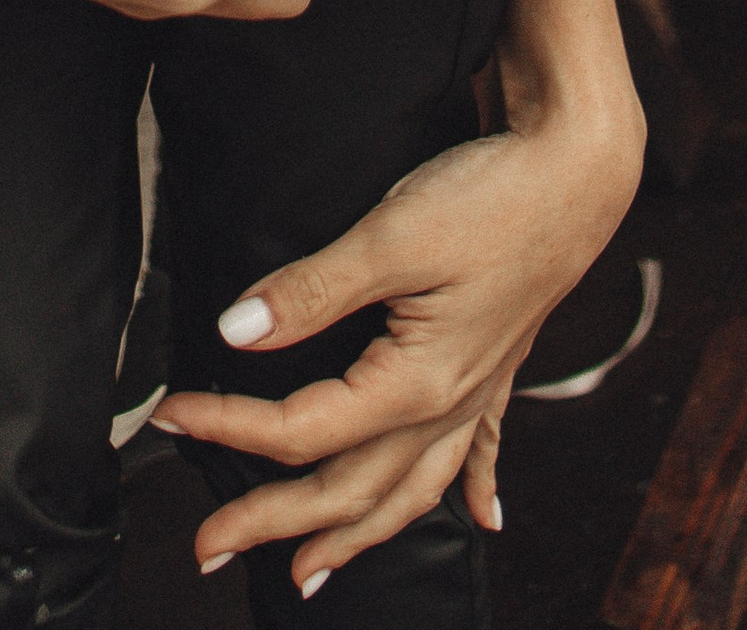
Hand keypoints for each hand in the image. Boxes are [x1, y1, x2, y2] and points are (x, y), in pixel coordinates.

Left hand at [151, 0, 644, 588]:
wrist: (579, 172)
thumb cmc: (490, 198)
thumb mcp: (391, 236)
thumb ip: (311, 290)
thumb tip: (232, 333)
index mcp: (415, 385)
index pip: (299, 428)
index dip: (226, 425)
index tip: (167, 415)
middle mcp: (447, 407)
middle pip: (348, 488)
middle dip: (272, 523)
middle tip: (205, 546)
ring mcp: (478, 394)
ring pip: (409, 492)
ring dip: (356, 536)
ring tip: (309, 574)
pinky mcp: (498, 367)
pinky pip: (479, 452)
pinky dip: (474, 490)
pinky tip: (484, 519)